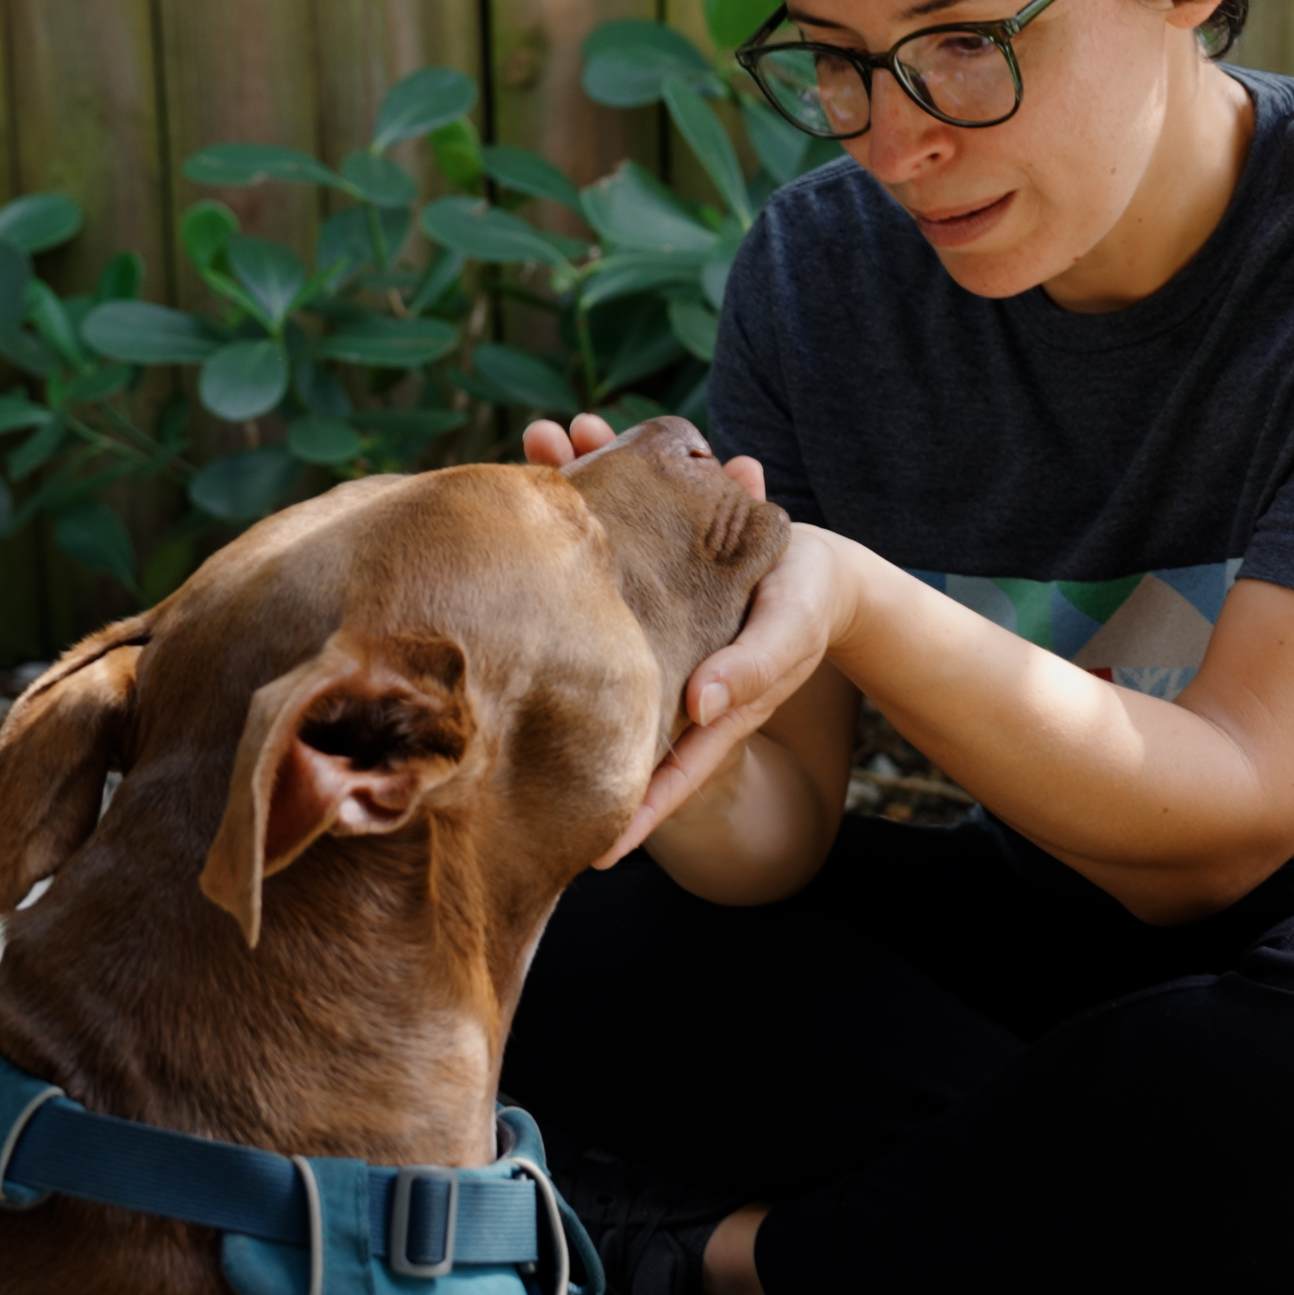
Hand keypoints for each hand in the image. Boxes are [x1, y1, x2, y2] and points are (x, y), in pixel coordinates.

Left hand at [524, 415, 855, 866]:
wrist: (810, 559)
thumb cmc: (806, 607)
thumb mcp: (788, 633)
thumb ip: (751, 667)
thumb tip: (701, 702)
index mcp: (685, 704)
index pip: (642, 769)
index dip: (612, 809)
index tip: (572, 851)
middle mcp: (643, 667)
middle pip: (585, 676)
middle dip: (536, 655)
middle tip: (483, 640)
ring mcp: (629, 621)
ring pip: (576, 588)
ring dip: (546, 532)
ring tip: (525, 469)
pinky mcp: (630, 572)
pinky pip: (594, 538)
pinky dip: (582, 492)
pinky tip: (565, 443)